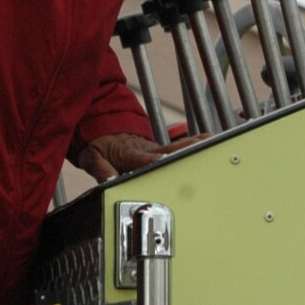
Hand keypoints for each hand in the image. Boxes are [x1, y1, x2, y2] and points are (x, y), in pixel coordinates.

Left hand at [76, 130, 202, 182]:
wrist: (99, 123)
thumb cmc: (97, 143)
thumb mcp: (90, 157)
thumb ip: (101, 170)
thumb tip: (110, 182)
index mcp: (129, 153)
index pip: (145, 159)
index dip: (156, 161)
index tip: (166, 163)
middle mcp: (146, 150)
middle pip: (169, 151)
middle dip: (186, 151)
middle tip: (203, 151)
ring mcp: (154, 148)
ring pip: (178, 147)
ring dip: (195, 145)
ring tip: (215, 144)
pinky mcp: (159, 150)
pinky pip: (178, 147)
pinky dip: (194, 144)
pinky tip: (209, 143)